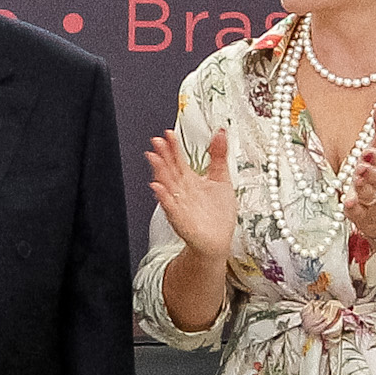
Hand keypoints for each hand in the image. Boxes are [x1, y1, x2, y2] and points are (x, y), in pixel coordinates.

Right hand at [143, 127, 237, 260]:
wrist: (217, 241)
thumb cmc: (218, 215)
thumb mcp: (222, 178)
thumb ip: (219, 156)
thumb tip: (221, 133)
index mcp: (190, 180)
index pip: (179, 160)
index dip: (173, 147)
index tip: (168, 134)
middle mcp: (182, 191)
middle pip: (170, 170)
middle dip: (163, 156)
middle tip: (157, 142)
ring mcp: (179, 204)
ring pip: (167, 185)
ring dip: (159, 172)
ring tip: (153, 158)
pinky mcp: (181, 219)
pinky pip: (170, 207)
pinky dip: (164, 198)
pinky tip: (158, 188)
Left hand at [342, 138, 375, 242]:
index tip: (373, 132)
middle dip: (375, 168)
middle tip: (364, 158)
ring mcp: (374, 200)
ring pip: (373, 193)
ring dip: (366, 184)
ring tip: (358, 176)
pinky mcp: (364, 215)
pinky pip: (360, 212)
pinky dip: (354, 208)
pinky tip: (347, 203)